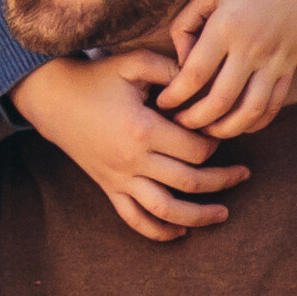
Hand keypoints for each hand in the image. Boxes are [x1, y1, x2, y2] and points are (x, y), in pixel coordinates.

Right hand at [16, 51, 250, 241]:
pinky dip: (158, 231)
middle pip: (189, 181)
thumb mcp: (133, 63)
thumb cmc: (96, 78)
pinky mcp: (108, 187)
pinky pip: (134, 218)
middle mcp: (132, 160)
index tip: (218, 132)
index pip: (196, 148)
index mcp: (142, 130)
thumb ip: (171, 69)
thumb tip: (205, 82)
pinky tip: (180, 232)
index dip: (215, 142)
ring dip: (198, 216)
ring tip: (223, 214)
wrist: (53, 98)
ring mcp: (119, 178)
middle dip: (222, 180)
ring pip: (165, 210)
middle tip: (243, 174)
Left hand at [162, 0, 296, 139]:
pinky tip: (237, 125)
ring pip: (250, 111)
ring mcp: (275, 61)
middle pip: (220, 101)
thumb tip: (180, 61)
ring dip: (225, 129)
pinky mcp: (290, 68)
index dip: (175, 96)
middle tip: (179, 123)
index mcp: (227, 27)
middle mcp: (252, 48)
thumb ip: (187, 23)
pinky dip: (255, 122)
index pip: (195, 75)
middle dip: (195, 120)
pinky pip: (274, 105)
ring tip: (206, 131)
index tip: (162, 103)